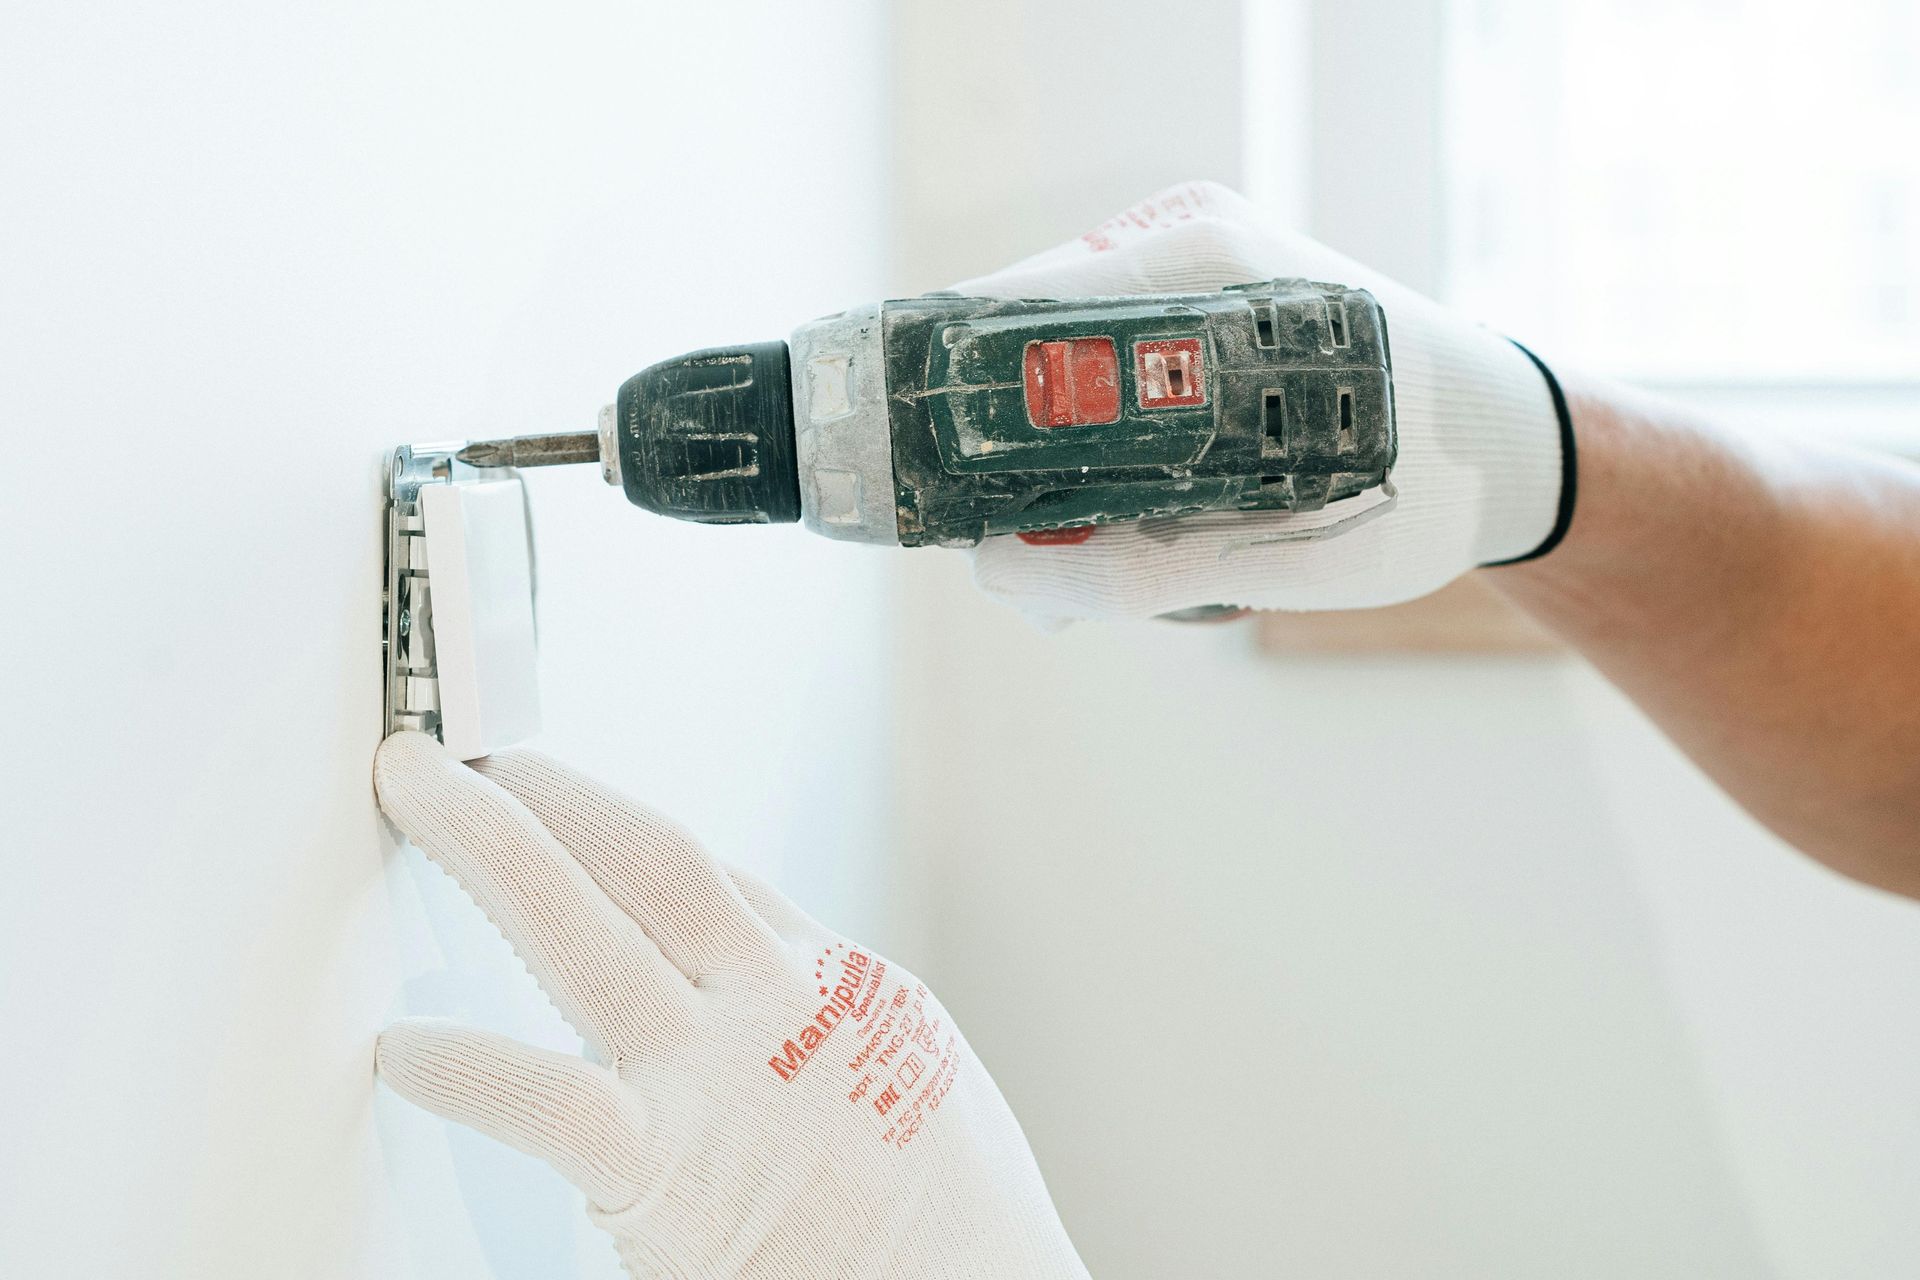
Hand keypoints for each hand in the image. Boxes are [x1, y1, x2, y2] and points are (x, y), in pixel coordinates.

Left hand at [372, 732, 1086, 1278]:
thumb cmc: (956, 1222)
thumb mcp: (916, 1078)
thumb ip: (826, 1029)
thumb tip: (762, 1014)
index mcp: (835, 984)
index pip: (706, 876)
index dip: (613, 824)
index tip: (555, 797)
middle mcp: (774, 1003)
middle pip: (643, 857)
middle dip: (547, 790)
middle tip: (466, 752)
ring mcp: (718, 1077)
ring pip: (586, 926)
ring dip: (494, 846)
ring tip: (422, 796)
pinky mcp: (669, 1176)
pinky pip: (545, 1100)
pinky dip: (467, 1064)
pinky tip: (405, 1047)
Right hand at [958, 181, 1570, 623]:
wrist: (1507, 448)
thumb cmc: (1411, 494)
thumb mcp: (1264, 554)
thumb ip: (1119, 567)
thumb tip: (990, 569)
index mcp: (1193, 265)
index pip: (1001, 312)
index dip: (938, 398)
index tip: (916, 484)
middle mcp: (1184, 241)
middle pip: (1020, 346)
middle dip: (1014, 463)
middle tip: (1056, 561)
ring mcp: (1194, 261)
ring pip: (1061, 367)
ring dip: (1069, 467)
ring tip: (1154, 546)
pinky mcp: (1205, 297)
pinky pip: (1111, 370)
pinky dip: (1111, 448)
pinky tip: (1167, 508)